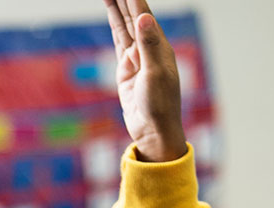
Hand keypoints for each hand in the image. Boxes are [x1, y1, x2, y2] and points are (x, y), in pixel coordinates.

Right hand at [103, 0, 186, 162]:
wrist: (153, 129)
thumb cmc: (160, 105)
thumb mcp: (154, 74)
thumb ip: (148, 45)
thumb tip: (144, 18)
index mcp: (159, 46)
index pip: (144, 14)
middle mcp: (149, 47)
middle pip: (133, 15)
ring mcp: (137, 57)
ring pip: (125, 25)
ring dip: (117, 7)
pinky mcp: (126, 67)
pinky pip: (119, 40)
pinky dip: (115, 25)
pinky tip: (113, 14)